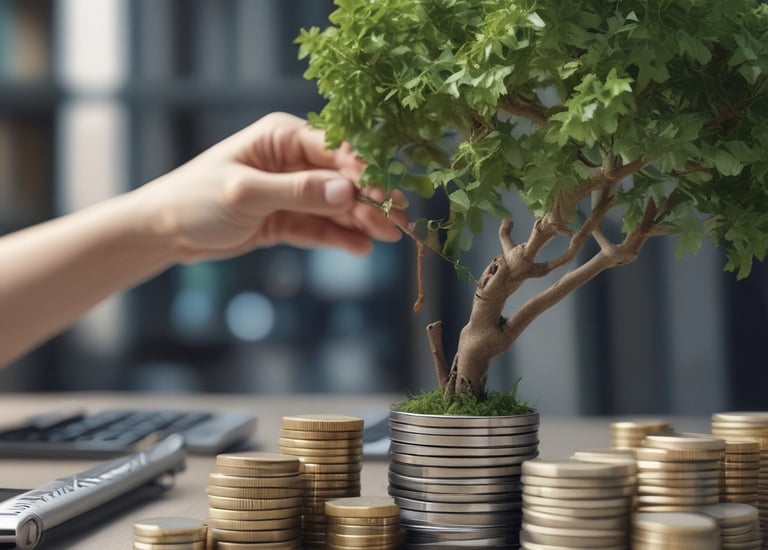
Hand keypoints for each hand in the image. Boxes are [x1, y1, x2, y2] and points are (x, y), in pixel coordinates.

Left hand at [134, 112, 405, 262]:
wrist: (163, 232)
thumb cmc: (194, 200)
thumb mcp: (245, 194)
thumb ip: (298, 191)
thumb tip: (349, 190)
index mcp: (283, 137)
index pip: (337, 150)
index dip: (367, 172)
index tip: (390, 196)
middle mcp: (292, 160)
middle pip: (344, 178)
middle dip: (373, 199)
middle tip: (400, 224)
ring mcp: (291, 191)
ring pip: (337, 205)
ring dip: (362, 220)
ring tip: (389, 238)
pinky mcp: (286, 219)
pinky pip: (320, 228)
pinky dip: (340, 238)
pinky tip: (361, 248)